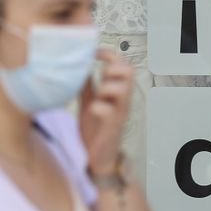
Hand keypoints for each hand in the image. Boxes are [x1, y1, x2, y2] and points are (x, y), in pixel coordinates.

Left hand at [79, 50, 131, 174]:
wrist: (96, 157)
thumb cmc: (95, 130)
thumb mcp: (89, 101)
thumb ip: (88, 85)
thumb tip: (81, 66)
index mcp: (117, 92)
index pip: (122, 64)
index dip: (109, 54)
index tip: (94, 53)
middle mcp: (121, 100)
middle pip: (129, 71)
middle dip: (113, 66)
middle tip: (101, 75)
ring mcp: (118, 113)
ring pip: (123, 88)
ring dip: (107, 85)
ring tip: (98, 94)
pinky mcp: (111, 127)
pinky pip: (108, 111)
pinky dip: (98, 107)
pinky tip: (92, 110)